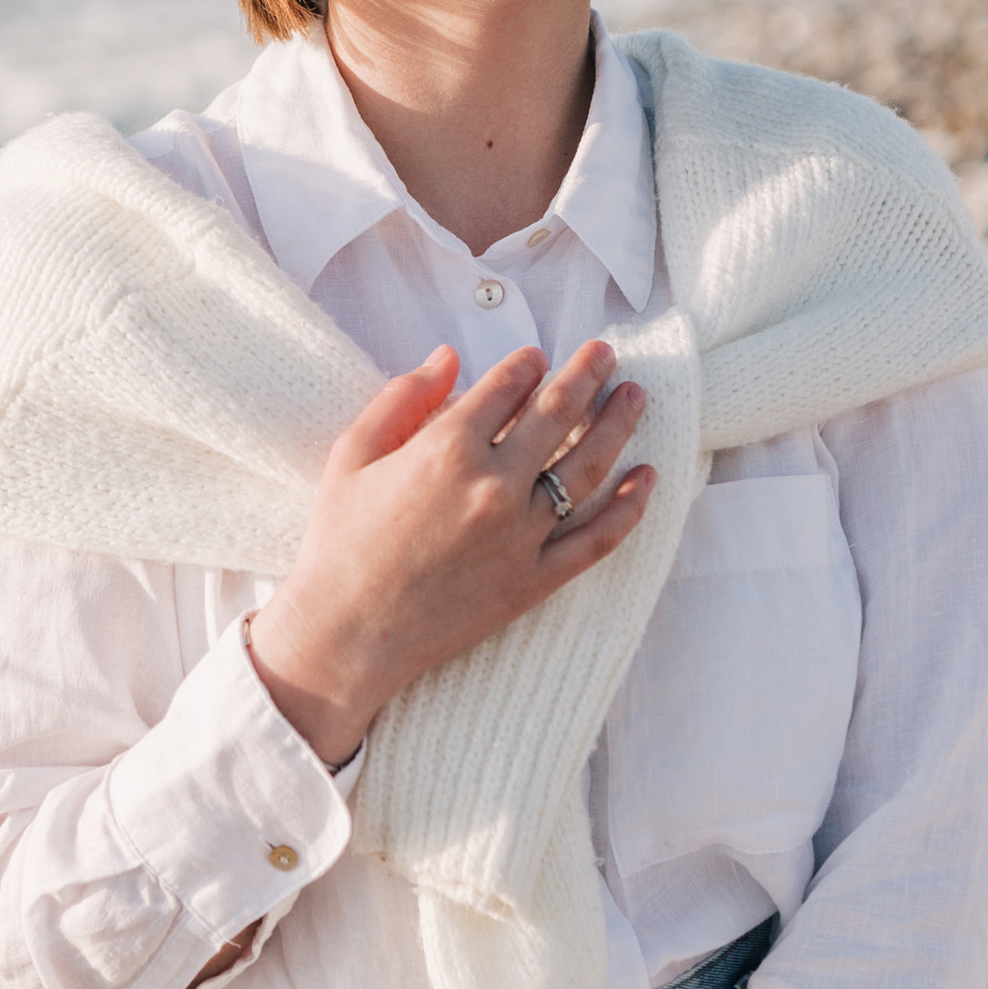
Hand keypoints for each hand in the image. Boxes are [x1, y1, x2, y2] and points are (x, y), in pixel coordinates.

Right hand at [245, 339, 651, 767]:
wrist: (346, 635)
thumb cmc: (339, 542)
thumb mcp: (352, 455)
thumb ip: (402, 397)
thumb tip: (448, 356)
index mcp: (447, 447)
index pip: (506, 386)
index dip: (526, 364)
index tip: (537, 357)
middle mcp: (494, 485)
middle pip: (559, 414)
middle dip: (587, 375)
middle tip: (606, 353)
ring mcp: (521, 535)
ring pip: (589, 467)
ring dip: (618, 424)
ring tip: (634, 397)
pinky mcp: (535, 580)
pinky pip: (596, 540)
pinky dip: (630, 509)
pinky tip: (648, 478)